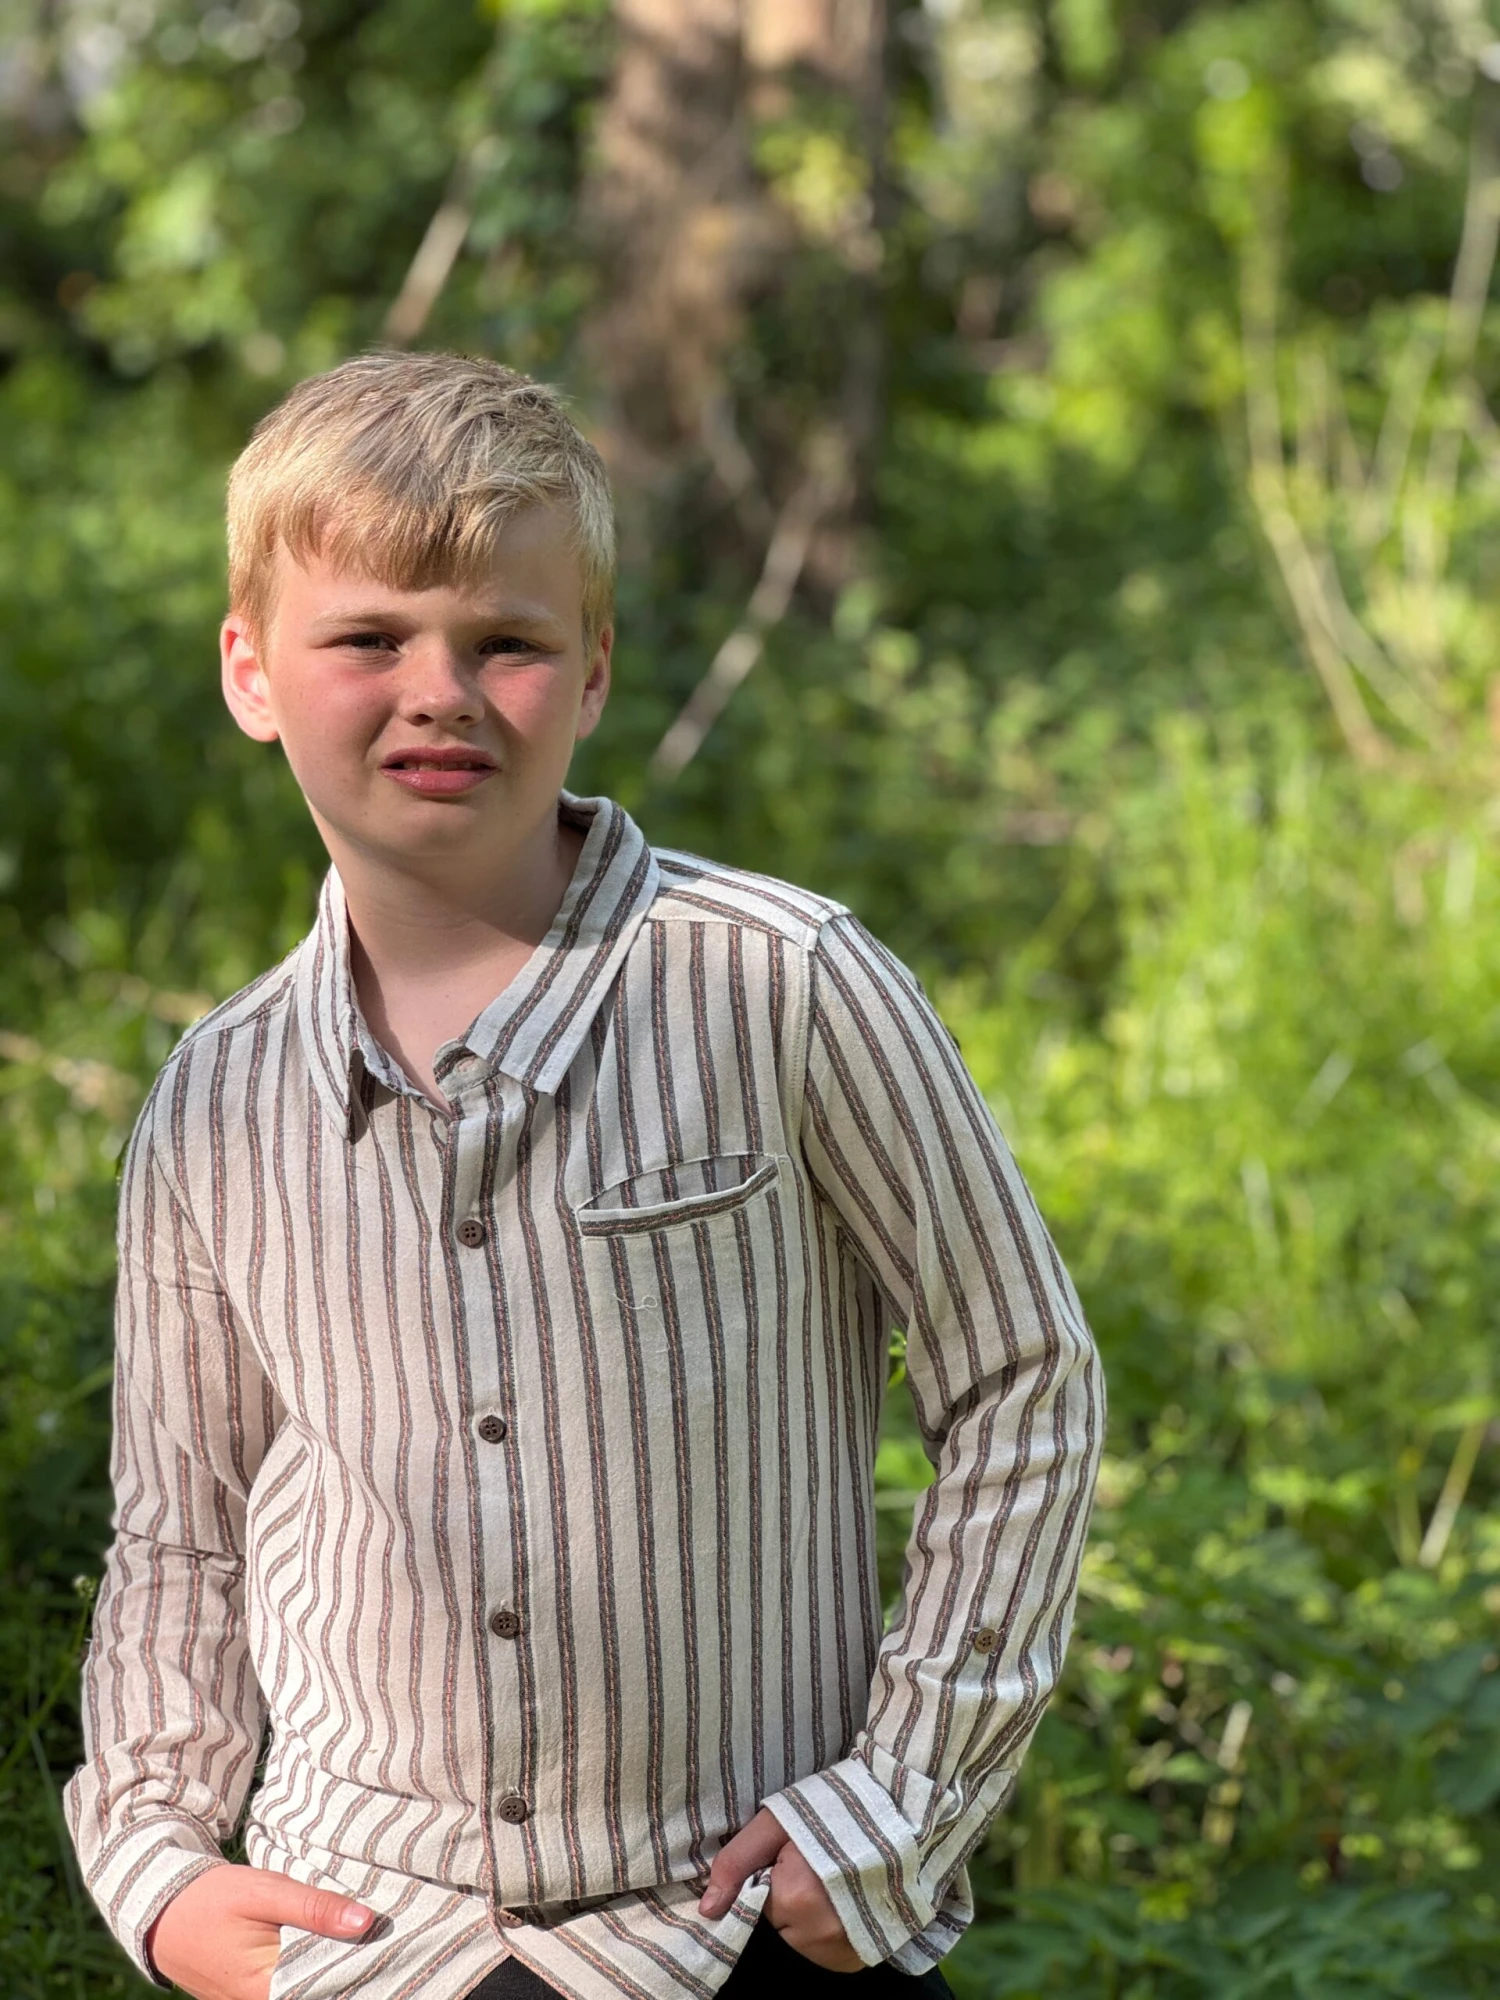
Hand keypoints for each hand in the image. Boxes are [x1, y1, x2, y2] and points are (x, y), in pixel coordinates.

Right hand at [145, 1862, 375, 1999]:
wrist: (162, 1911)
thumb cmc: (213, 1899)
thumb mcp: (265, 1893)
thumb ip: (314, 1908)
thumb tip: (367, 1922)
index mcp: (265, 1989)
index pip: (328, 1989)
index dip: (360, 1969)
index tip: (389, 1947)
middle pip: (319, 1991)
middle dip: (349, 1967)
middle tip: (383, 1940)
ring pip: (305, 1989)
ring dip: (330, 1967)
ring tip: (361, 1939)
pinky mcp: (248, 1995)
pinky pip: (289, 1987)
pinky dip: (310, 1969)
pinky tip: (331, 1946)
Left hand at [698, 1806, 862, 1971]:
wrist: (899, 1817)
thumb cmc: (833, 1811)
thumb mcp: (778, 1821)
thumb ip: (737, 1861)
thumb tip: (707, 1910)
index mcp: (796, 1897)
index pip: (757, 1901)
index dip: (769, 1877)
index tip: (791, 1856)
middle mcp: (820, 1934)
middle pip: (779, 1925)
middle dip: (787, 1898)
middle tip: (813, 1864)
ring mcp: (844, 1950)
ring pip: (801, 1940)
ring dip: (806, 1918)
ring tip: (830, 1881)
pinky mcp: (860, 1959)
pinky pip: (825, 1952)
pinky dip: (827, 1932)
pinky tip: (842, 1902)